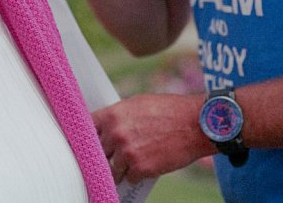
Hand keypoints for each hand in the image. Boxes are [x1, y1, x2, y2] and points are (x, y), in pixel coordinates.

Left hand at [94, 94, 212, 183]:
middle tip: (109, 157)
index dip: (87, 137)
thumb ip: (118, 117)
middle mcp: (115, 134)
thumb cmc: (169, 110)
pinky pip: (129, 178)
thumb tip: (106, 127)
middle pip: (97, 151)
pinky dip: (135, 176)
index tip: (88, 142)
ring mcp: (127, 153)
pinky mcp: (141, 168)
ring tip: (126, 165)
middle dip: (104, 154)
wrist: (196, 124)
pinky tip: (143, 168)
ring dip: (118, 168)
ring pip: (111, 168)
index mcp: (112, 115)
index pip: (86, 129)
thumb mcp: (137, 104)